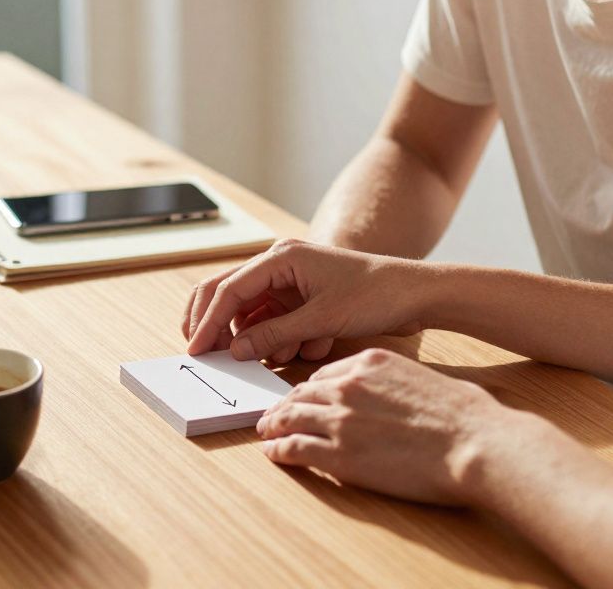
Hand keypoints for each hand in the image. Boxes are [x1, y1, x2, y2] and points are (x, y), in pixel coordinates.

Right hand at [183, 239, 428, 361]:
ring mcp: (289, 280)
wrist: (415, 293)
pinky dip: (277, 338)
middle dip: (216, 325)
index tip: (196, 350)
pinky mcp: (301, 296)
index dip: (208, 322)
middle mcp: (279, 263)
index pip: (229, 289)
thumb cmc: (374, 295)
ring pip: (251, 311)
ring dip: (257, 337)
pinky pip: (273, 320)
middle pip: (228, 293)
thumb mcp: (322, 320)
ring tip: (283, 354)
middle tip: (206, 354)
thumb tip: (235, 350)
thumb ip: (275, 335)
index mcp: (281, 257)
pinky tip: (304, 349)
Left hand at [256, 349, 509, 504]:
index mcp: (371, 362)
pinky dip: (279, 450)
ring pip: (290, 417)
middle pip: (301, 392)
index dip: (310, 388)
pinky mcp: (338, 454)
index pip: (326, 373)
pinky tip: (274, 453)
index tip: (303, 397)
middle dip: (285, 404)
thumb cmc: (468, 415)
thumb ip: (400, 383)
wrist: (476, 442)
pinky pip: (295, 448)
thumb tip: (402, 396)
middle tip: (273, 415)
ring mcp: (340, 419)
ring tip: (265, 433)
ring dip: (274, 425)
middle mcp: (349, 385)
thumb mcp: (427, 380)